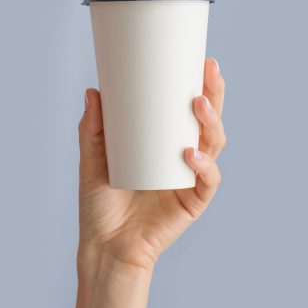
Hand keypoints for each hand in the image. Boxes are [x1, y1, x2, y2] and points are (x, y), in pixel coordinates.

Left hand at [77, 58, 225, 271]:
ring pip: (214, 146)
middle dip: (213, 94)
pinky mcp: (193, 202)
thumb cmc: (102, 205)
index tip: (198, 60)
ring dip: (211, 123)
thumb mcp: (93, 160)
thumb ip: (93, 129)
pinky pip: (207, 181)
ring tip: (198, 105)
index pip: (189, 111)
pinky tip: (191, 155)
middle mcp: (185, 158)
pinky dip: (203, 167)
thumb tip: (94, 91)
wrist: (105, 246)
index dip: (199, 86)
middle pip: (209, 122)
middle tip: (208, 70)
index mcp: (167, 145)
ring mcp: (192, 179)